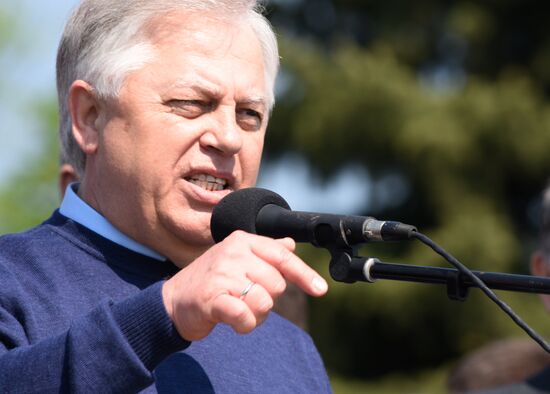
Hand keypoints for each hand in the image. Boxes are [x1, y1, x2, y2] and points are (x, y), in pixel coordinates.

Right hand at [162, 230, 327, 340]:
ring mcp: (221, 275)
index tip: (321, 289)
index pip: (282, 257)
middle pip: (277, 284)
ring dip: (256, 314)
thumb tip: (291, 243)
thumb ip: (266, 252)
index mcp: (243, 241)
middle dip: (267, 299)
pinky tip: (233, 320)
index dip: (304, 274)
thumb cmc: (212, 280)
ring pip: (264, 302)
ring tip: (238, 309)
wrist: (173, 301)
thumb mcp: (238, 259)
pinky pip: (245, 316)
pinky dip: (245, 324)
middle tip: (246, 298)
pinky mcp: (211, 298)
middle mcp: (233, 253)